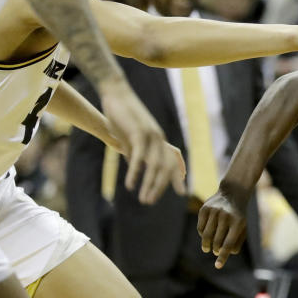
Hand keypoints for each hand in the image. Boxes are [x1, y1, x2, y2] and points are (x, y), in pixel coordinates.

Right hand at [100, 80, 184, 203]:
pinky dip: (135, 173)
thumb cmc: (121, 116)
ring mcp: (150, 136)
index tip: (182, 193)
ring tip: (144, 200)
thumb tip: (134, 165)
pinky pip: (138, 157)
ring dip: (150, 185)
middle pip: (166, 168)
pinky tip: (131, 185)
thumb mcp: (130, 137)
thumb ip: (134, 151)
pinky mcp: (138, 133)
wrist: (115, 94)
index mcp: (159, 140)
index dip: (177, 177)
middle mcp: (159, 139)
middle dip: (160, 187)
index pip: (172, 161)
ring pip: (154, 166)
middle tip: (151, 202)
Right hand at [197, 189, 247, 268]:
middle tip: (215, 252)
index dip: (223, 256)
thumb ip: (236, 242)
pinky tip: (205, 235)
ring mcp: (214, 212)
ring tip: (207, 248)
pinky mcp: (204, 209)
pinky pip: (200, 227)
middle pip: (217, 241)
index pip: (228, 244)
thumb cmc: (239, 215)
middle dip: (215, 250)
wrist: (233, 193)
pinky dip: (202, 234)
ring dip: (206, 245)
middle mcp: (225, 216)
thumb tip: (224, 255)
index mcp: (238, 222)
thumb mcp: (242, 228)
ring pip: (206, 235)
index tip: (218, 266)